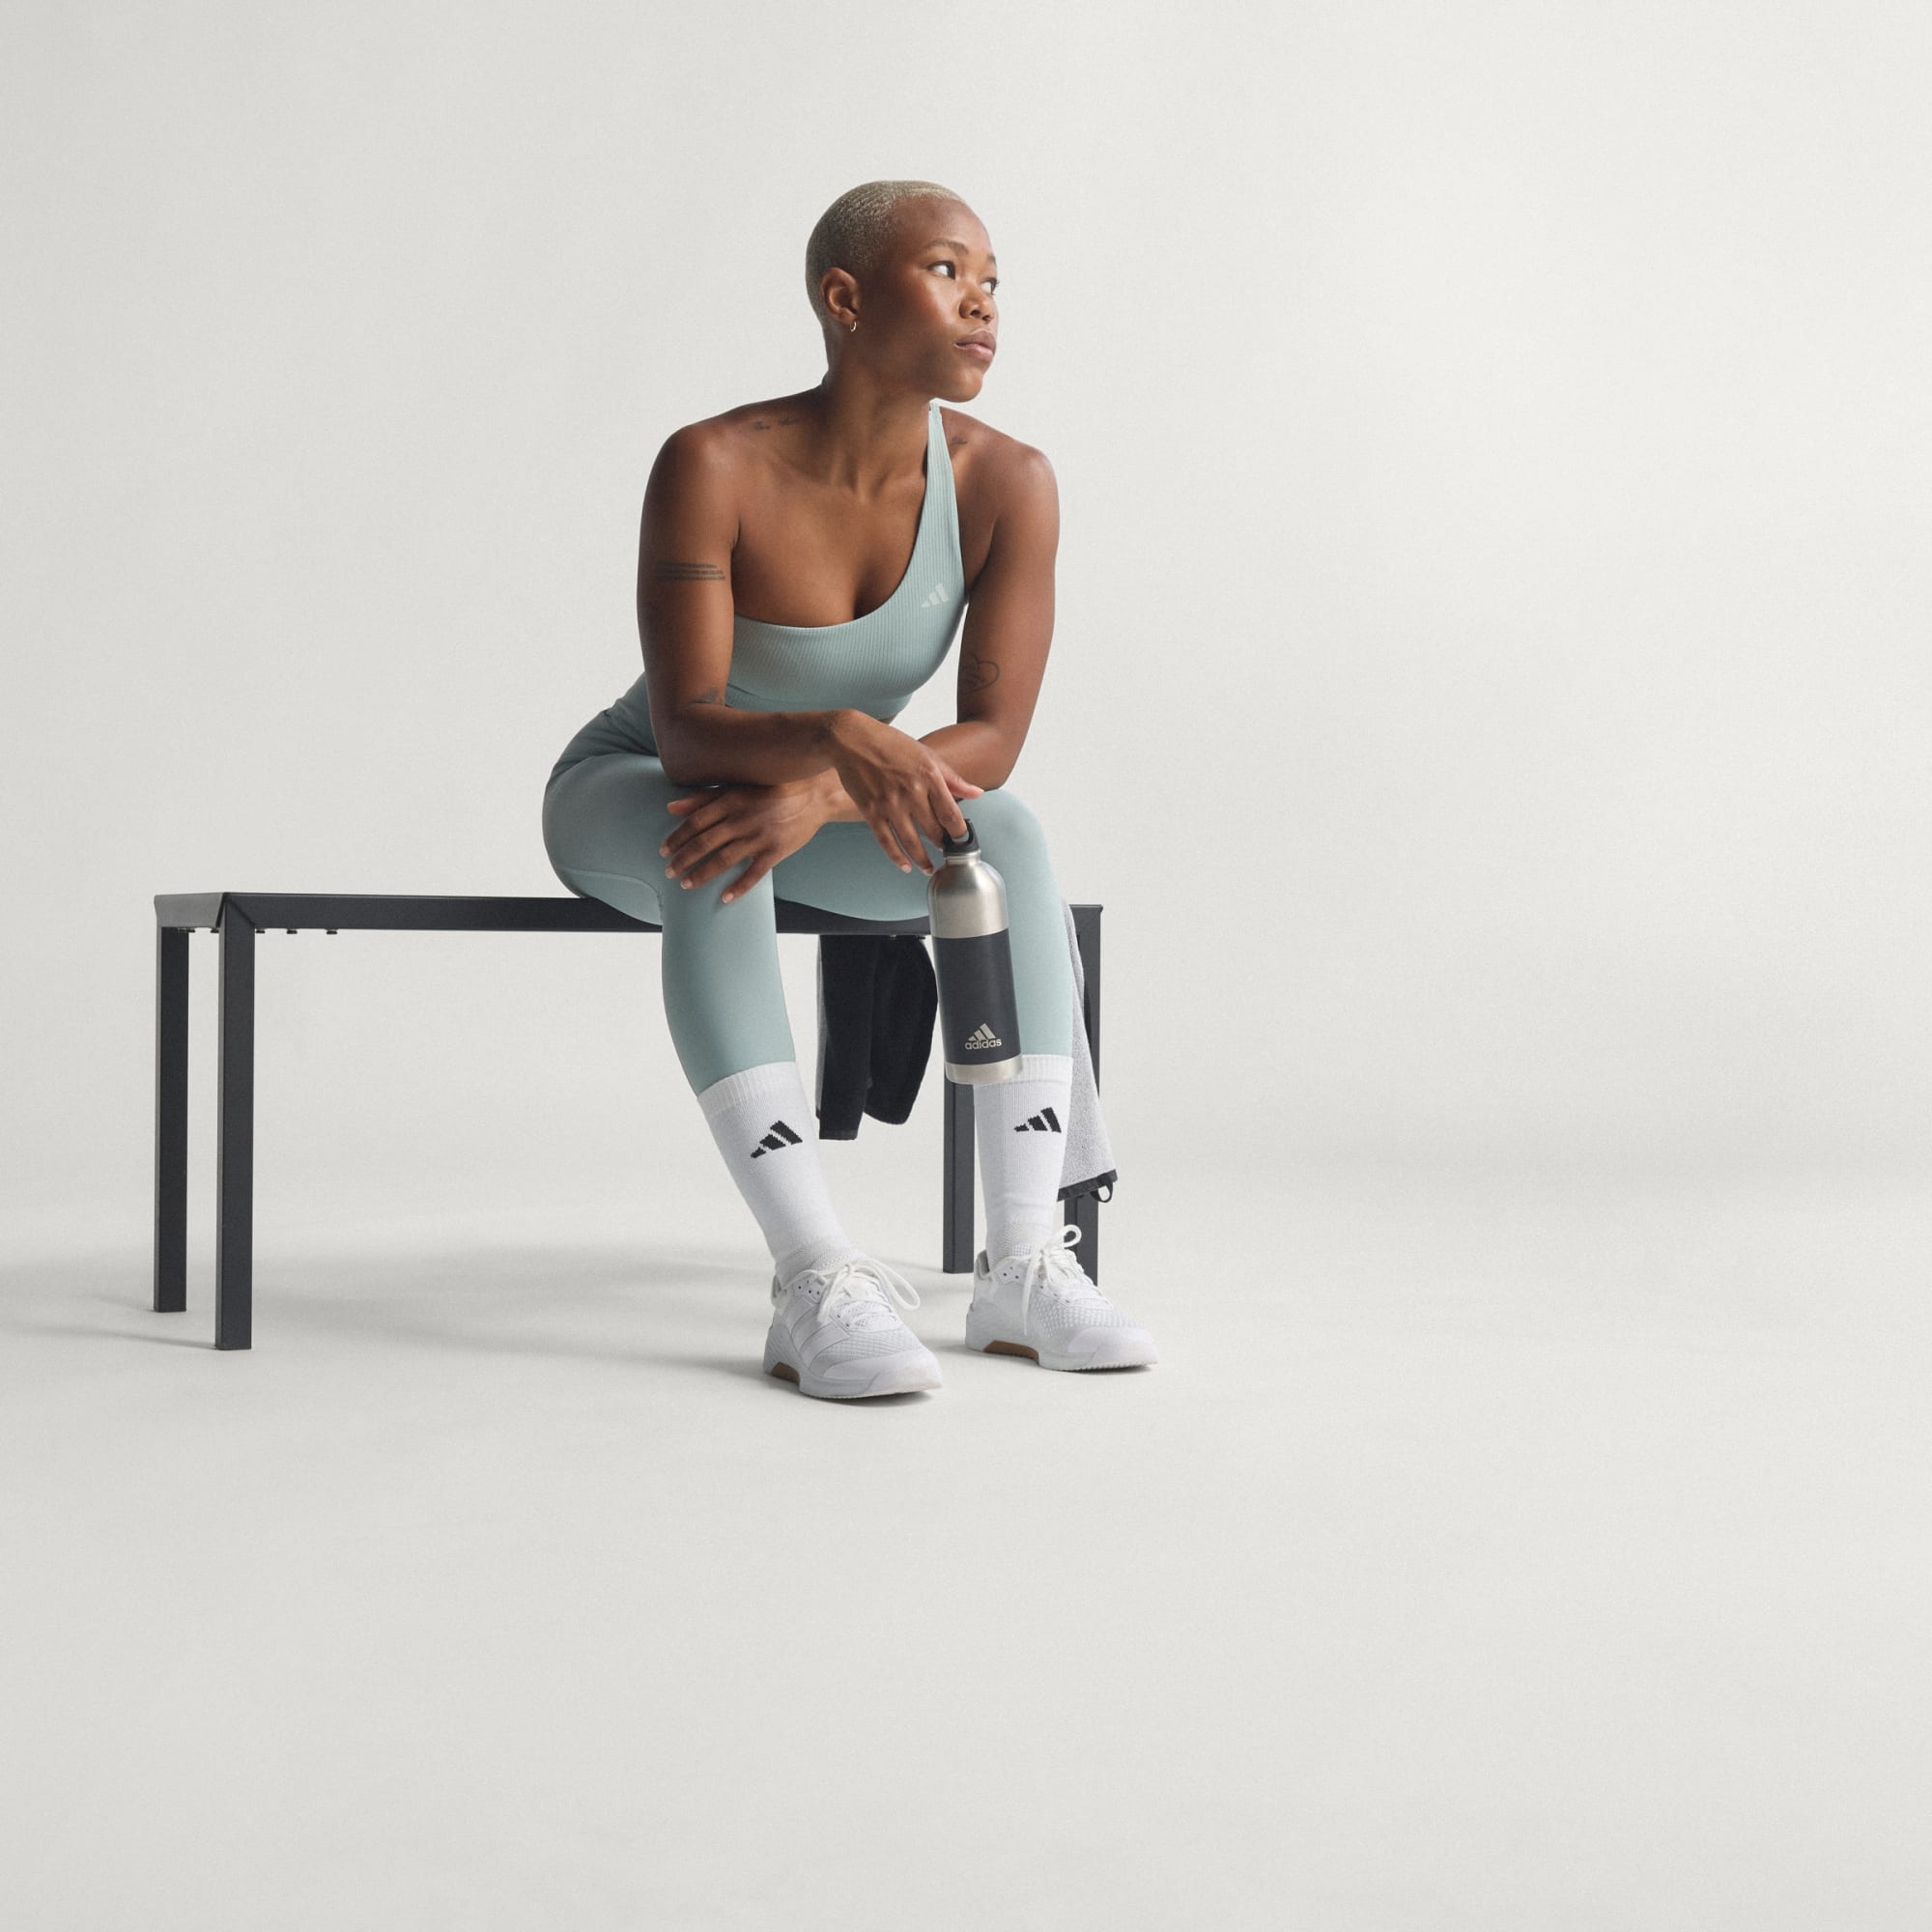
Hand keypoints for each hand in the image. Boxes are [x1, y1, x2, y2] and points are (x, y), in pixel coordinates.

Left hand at [658, 777, 830, 903]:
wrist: (816, 795)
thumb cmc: (774, 787)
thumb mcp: (738, 785)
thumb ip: (705, 797)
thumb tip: (671, 808)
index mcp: (731, 800)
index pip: (695, 822)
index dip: (677, 837)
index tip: (663, 850)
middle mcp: (742, 819)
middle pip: (704, 843)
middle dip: (683, 859)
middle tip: (669, 872)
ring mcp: (759, 837)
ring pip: (723, 860)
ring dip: (702, 874)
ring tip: (686, 884)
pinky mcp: (776, 851)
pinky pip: (754, 873)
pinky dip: (739, 887)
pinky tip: (725, 897)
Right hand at [825, 714, 983, 875]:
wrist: (852, 739)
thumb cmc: (892, 744)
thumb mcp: (927, 754)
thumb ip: (953, 778)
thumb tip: (978, 794)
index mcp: (929, 776)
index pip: (951, 814)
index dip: (960, 833)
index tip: (962, 840)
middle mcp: (911, 792)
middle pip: (933, 831)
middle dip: (943, 846)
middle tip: (947, 854)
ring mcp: (890, 804)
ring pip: (911, 842)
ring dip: (922, 860)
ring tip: (929, 868)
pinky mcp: (870, 811)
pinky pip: (886, 842)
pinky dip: (897, 858)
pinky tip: (905, 866)